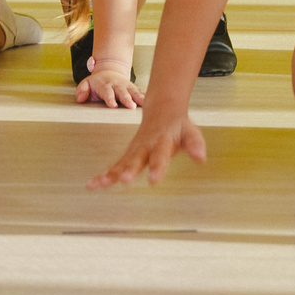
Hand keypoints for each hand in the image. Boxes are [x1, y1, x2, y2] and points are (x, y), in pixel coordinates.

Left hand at [73, 56, 144, 109]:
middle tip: (131, 106)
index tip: (113, 105)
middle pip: (122, 92)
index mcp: (105, 86)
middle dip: (127, 99)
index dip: (110, 98)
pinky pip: (141, 92)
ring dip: (139, 98)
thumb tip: (80, 98)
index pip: (107, 92)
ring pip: (134, 91)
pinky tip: (153, 100)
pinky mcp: (134, 88)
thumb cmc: (97, 83)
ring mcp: (127, 86)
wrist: (109, 72)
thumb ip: (82, 90)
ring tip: (144, 104)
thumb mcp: (87, 83)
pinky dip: (147, 95)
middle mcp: (117, 86)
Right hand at [89, 113, 205, 187]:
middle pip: (136, 159)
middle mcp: (145, 146)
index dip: (157, 168)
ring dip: (110, 173)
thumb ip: (195, 144)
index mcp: (161, 141)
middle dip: (129, 170)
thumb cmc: (178, 125)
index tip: (153, 181)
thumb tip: (201, 158)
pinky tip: (92, 185)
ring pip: (121, 162)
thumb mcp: (190, 132)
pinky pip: (115, 165)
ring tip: (99, 184)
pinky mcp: (128, 154)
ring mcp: (134, 150)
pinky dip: (104, 175)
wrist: (162, 109)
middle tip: (124, 180)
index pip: (159, 156)